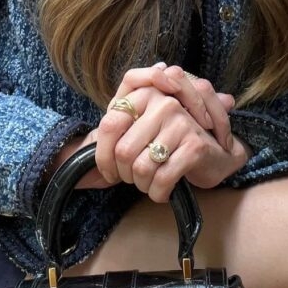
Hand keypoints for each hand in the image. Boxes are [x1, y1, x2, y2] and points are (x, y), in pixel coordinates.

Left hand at [48, 64, 239, 194]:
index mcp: (144, 94)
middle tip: (135, 181)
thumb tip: (73, 156)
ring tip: (150, 184)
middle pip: (123, 152)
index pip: (109, 125)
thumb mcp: (138, 129)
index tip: (110, 172)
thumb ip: (110, 133)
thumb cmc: (170, 142)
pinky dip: (158, 193)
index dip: (103, 156)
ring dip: (142, 186)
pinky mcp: (194, 146)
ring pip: (141, 168)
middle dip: (125, 176)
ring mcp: (180, 122)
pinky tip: (163, 191)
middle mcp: (162, 102)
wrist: (214, 153)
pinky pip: (162, 179)